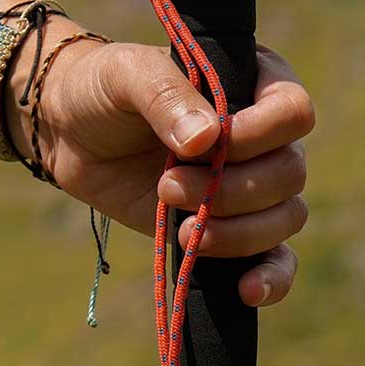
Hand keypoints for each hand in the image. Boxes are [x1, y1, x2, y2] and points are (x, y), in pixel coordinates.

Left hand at [23, 39, 313, 306]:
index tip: (209, 144)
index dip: (258, 135)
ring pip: (284, 219)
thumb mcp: (127, 75)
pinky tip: (246, 290)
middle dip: (230, 190)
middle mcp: (264, 137)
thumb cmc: (105, 88)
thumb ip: (166, 97)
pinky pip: (275, 260)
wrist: (71, 132)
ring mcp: (250, 185)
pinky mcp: (229, 227)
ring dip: (235, 232)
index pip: (292, 113)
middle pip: (289, 174)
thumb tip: (207, 139)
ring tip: (180, 227)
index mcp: (255, 84)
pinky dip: (271, 279)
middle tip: (166, 184)